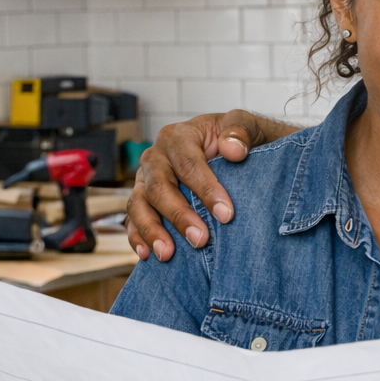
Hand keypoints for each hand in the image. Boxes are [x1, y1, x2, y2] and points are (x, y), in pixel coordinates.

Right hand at [126, 110, 288, 260]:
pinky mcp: (142, 199)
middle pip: (159, 186)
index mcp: (178, 136)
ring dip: (152, 230)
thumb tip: (232, 150)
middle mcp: (156, 156)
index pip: (188, 164)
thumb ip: (241, 130)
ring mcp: (145, 179)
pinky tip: (147, 254)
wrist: (231, 149)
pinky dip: (137, 236)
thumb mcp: (246, 126)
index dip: (206, 189)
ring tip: (168, 254)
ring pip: (138, 204)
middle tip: (200, 239)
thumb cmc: (237, 140)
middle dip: (179, 216)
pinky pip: (132, 218)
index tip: (226, 214)